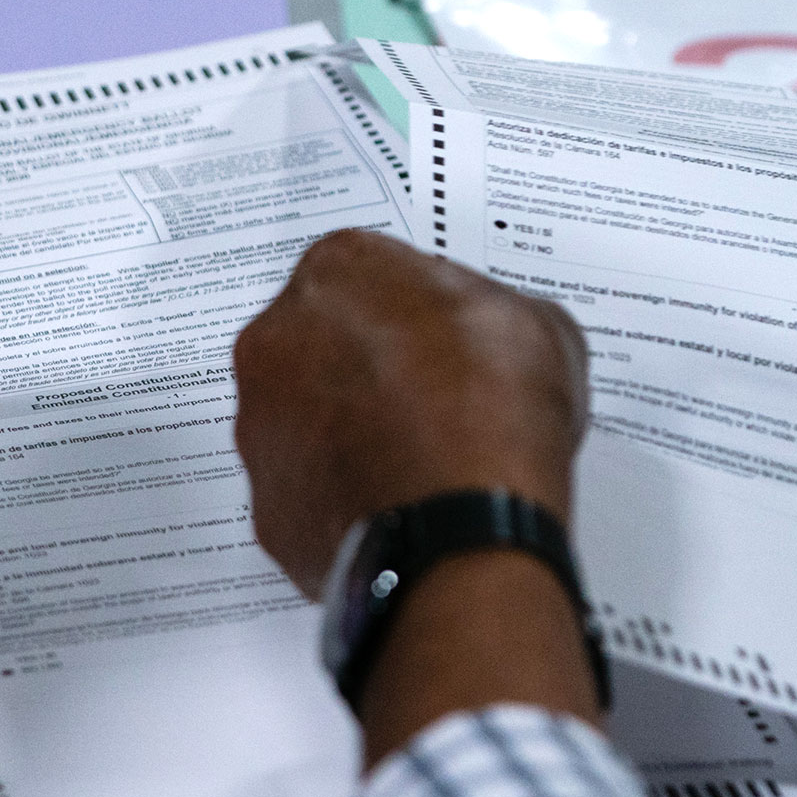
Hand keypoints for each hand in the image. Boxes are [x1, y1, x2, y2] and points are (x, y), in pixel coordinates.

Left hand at [232, 228, 589, 595]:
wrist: (461, 527)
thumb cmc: (492, 415)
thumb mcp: (537, 325)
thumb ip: (489, 313)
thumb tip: (492, 338)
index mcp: (338, 270)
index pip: (368, 276)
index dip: (411, 314)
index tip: (438, 339)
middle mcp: (277, 339)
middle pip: (319, 345)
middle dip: (364, 371)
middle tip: (425, 403)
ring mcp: (260, 426)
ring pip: (302, 422)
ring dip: (346, 436)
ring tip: (414, 464)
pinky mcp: (265, 503)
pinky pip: (304, 493)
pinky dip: (339, 498)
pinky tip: (391, 507)